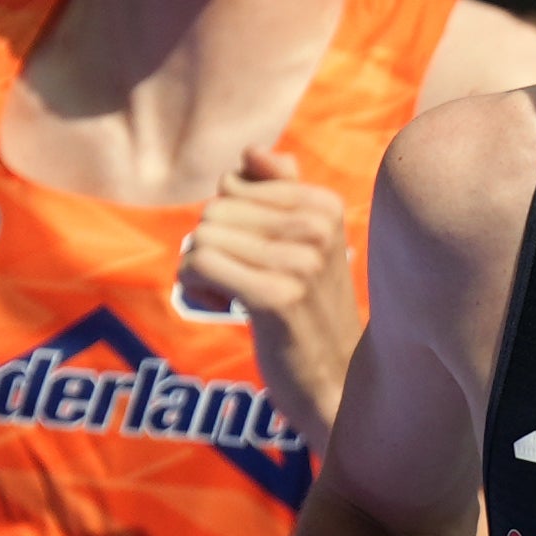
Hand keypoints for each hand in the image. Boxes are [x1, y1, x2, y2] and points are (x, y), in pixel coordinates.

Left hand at [186, 146, 358, 445]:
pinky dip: (197, 289)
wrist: (338, 383)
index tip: (257, 256)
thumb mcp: (308, 242)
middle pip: (214, 208)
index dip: (231, 221)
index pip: (235, 182)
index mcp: (324, 205)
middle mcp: (316, 227)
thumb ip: (283, 188)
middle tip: (243, 281)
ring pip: (201, 237)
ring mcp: (299, 262)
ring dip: (202, 271)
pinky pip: (198, 265)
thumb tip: (252, 151)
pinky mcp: (275, 298)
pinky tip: (226, 308)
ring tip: (237, 296)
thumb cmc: (311, 310)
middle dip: (213, 246)